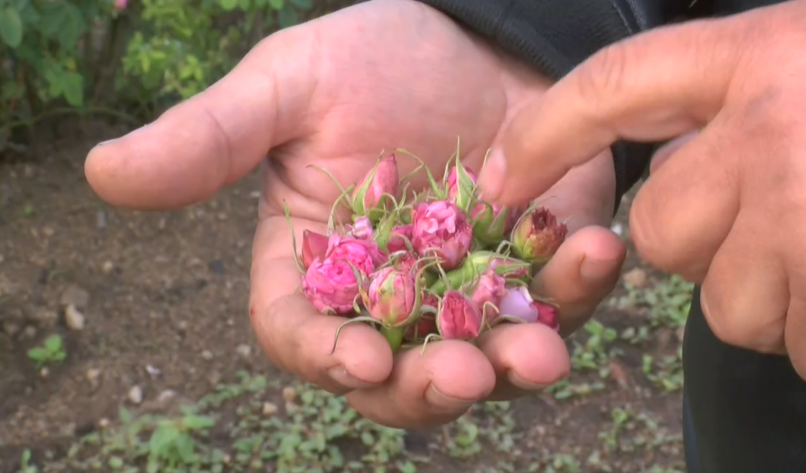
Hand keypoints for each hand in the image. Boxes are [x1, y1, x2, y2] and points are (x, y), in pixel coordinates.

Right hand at [84, 0, 625, 427]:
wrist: (476, 34)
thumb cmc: (376, 58)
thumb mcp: (290, 86)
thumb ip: (213, 138)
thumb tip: (103, 172)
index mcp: (317, 262)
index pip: (301, 332)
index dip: (322, 357)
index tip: (358, 361)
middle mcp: (389, 295)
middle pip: (395, 374)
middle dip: (427, 385)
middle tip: (464, 376)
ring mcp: (467, 291)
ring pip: (482, 357)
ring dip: (513, 362)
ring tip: (541, 352)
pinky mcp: (535, 269)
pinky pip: (555, 302)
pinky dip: (575, 290)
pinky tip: (595, 252)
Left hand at [478, 0, 805, 388]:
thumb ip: (756, 105)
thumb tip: (676, 185)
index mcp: (774, 53)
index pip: (616, 85)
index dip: (548, 131)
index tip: (497, 178)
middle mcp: (778, 130)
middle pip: (661, 231)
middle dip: (710, 244)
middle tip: (797, 217)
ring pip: (725, 301)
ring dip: (779, 295)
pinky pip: (796, 343)